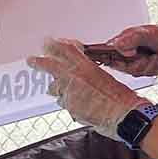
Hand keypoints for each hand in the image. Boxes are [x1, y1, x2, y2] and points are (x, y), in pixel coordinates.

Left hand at [27, 38, 144, 133]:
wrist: (126, 115)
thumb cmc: (122, 97)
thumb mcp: (105, 77)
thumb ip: (86, 72)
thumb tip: (74, 73)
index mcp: (85, 65)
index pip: (63, 48)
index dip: (53, 44)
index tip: (48, 43)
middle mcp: (73, 76)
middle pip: (48, 64)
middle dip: (38, 62)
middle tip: (31, 60)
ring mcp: (68, 92)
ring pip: (54, 88)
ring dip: (59, 89)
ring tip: (74, 94)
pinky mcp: (68, 107)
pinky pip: (63, 102)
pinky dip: (70, 103)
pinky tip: (83, 106)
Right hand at [99, 21, 157, 75]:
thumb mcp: (149, 33)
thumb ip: (132, 38)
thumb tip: (118, 46)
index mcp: (125, 40)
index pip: (108, 54)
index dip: (113, 60)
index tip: (126, 59)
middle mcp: (129, 50)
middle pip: (124, 68)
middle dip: (140, 65)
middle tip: (150, 57)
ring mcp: (139, 59)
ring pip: (137, 72)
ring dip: (152, 66)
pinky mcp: (149, 66)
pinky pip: (149, 75)